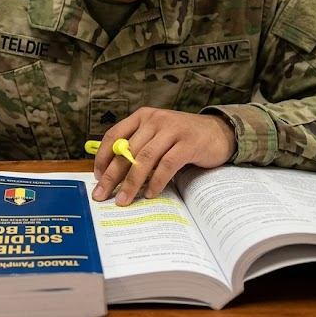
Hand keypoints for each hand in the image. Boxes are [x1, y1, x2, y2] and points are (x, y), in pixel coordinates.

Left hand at [92, 108, 235, 205]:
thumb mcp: (157, 136)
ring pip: (145, 158)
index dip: (103, 157)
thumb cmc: (182, 138)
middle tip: (102, 194)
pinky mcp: (188, 143)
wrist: (218, 132)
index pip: (115, 135)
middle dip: (112, 175)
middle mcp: (155, 120)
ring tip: (123, 200)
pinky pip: (167, 164)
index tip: (97, 177)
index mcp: (143, 117)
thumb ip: (138, 147)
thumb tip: (113, 172)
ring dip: (132, 182)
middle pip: (127, 150)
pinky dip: (156, 181)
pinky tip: (150, 194)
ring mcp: (172, 130)